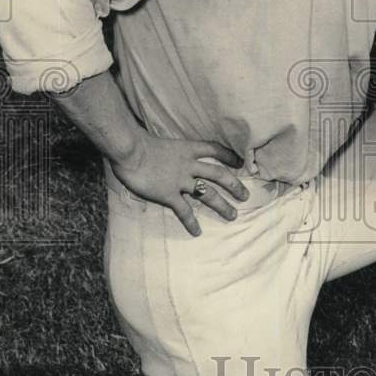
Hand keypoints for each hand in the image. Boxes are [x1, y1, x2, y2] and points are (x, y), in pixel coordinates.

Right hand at [110, 132, 248, 236]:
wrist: (129, 150)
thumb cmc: (138, 143)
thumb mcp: (160, 143)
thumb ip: (168, 152)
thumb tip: (164, 157)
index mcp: (187, 149)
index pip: (214, 150)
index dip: (228, 155)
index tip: (240, 162)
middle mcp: (188, 165)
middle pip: (219, 174)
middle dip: (234, 185)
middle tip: (245, 196)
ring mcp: (180, 180)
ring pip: (208, 194)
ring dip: (222, 205)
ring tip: (233, 215)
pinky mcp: (168, 194)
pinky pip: (184, 211)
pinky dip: (191, 222)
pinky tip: (197, 232)